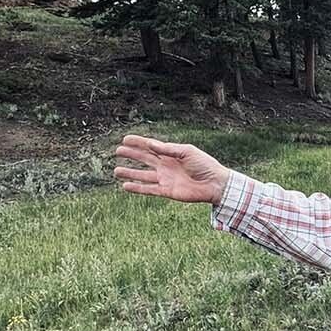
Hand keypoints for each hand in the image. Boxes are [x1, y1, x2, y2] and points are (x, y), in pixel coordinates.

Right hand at [114, 135, 233, 204]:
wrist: (214, 184)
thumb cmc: (204, 164)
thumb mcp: (187, 152)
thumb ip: (168, 149)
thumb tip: (151, 143)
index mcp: (171, 153)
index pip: (151, 146)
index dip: (138, 142)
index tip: (125, 138)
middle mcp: (165, 165)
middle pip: (144, 159)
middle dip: (131, 154)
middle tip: (117, 151)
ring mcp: (165, 178)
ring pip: (142, 175)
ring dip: (130, 172)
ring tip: (116, 170)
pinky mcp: (166, 191)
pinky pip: (148, 189)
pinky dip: (137, 188)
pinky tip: (125, 186)